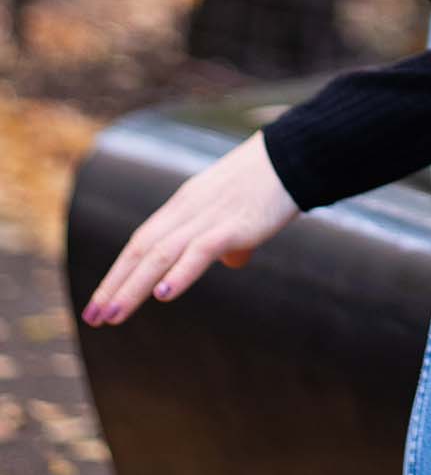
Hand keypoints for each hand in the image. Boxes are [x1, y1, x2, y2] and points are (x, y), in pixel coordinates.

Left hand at [80, 131, 300, 326]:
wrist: (294, 156)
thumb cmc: (267, 184)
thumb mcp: (236, 210)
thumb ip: (227, 237)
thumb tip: (232, 262)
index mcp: (185, 205)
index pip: (141, 241)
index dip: (118, 272)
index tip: (99, 302)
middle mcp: (189, 210)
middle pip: (142, 249)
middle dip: (115, 285)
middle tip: (93, 318)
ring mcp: (209, 216)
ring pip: (162, 254)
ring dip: (134, 287)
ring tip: (114, 315)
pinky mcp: (234, 225)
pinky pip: (200, 250)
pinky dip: (180, 273)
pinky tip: (163, 294)